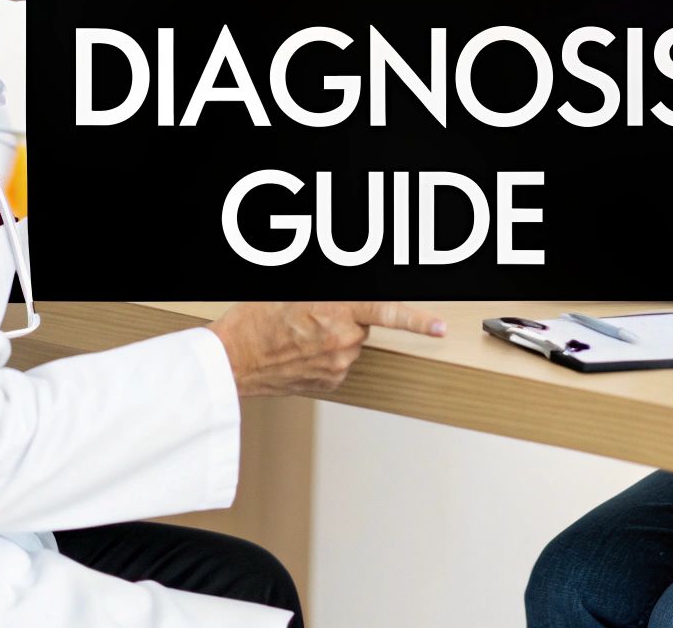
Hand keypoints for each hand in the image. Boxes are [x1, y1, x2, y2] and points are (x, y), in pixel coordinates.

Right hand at [207, 301, 445, 396]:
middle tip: (311, 314)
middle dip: (346, 317)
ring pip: (351, 344)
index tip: (440, 328)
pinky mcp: (331, 382)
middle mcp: (343, 340)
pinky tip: (301, 351)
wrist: (232, 360)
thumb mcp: (291, 291)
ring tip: (299, 334)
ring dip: (334, 336)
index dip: (417, 320)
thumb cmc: (255, 319)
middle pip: (362, 324)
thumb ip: (327, 294)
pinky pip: (340, 362)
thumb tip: (344, 297)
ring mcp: (338, 365)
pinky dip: (326, 355)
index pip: (387, 312)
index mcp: (336, 311)